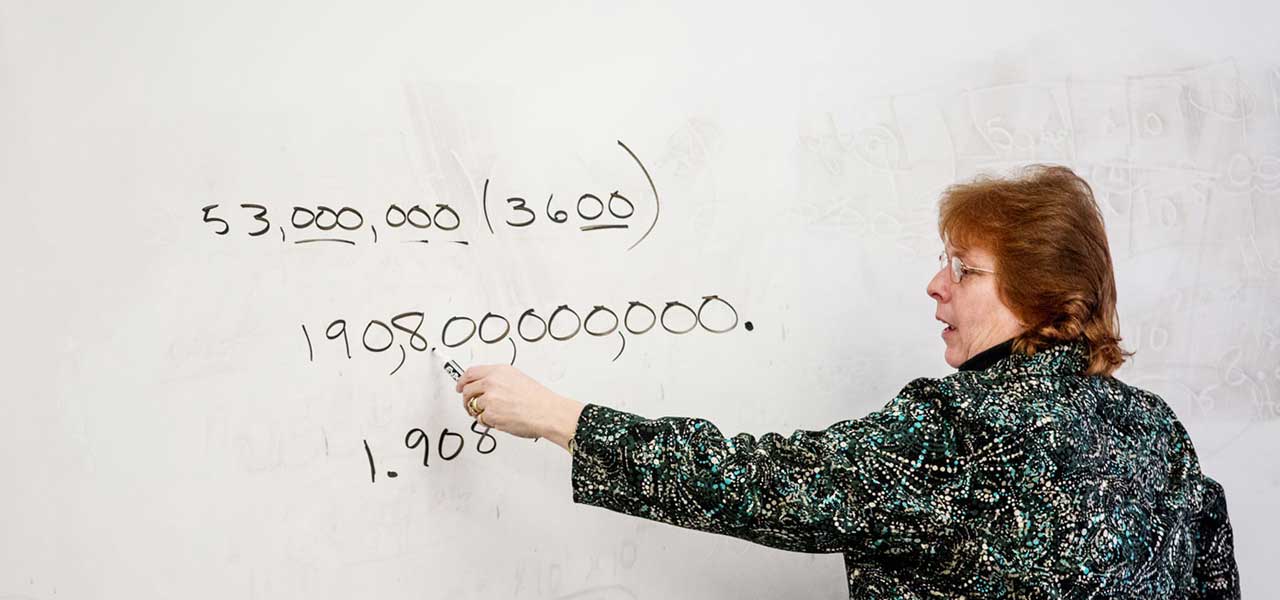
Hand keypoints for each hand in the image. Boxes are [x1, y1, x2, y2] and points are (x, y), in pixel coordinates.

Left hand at [456, 365, 583, 448]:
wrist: (548, 412)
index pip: (470, 373)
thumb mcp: (517, 378)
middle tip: (471, 405)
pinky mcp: (490, 414)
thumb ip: (498, 379)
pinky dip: (487, 422)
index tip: (459, 386)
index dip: (462, 381)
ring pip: (472, 406)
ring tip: (492, 414)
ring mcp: (490, 399)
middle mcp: (492, 383)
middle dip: (467, 400)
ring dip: (478, 412)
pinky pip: (480, 420)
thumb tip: (484, 385)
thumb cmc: (538, 399)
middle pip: (466, 390)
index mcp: (499, 371)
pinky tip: (500, 420)